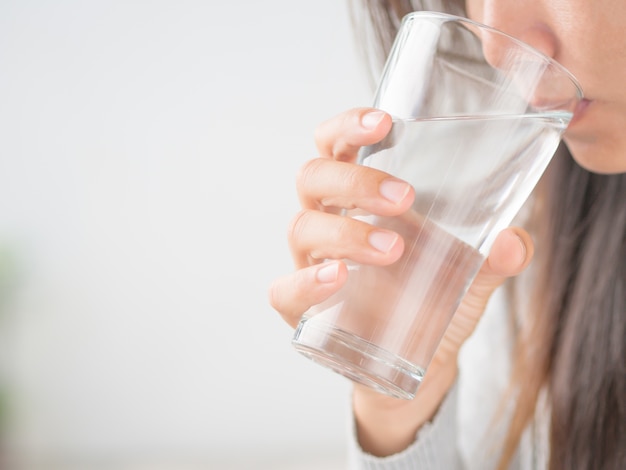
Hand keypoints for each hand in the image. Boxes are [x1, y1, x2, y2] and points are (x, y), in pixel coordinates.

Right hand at [268, 107, 533, 455]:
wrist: (423, 357)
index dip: (348, 126)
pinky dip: (306, 282)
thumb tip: (510, 241)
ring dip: (344, 231)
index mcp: (358, 195)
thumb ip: (496, 256)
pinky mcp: (303, 308)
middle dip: (355, 181)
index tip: (384, 123)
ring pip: (302, 227)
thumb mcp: (473, 273)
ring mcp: (311, 263)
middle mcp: (328, 219)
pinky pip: (284, 289)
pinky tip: (337, 279)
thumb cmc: (437, 296)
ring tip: (392, 249)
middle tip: (404, 198)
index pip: (337, 145)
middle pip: (314, 177)